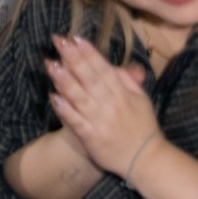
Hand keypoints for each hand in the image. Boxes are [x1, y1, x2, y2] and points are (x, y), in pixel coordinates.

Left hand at [46, 34, 160, 177]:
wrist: (146, 160)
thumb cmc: (142, 126)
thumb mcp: (141, 100)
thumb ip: (128, 80)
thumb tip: (123, 64)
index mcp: (122, 93)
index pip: (103, 69)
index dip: (89, 53)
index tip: (75, 38)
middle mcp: (110, 104)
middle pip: (90, 78)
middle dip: (73, 59)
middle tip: (58, 41)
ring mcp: (100, 120)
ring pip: (80, 98)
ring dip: (65, 81)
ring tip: (51, 64)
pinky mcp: (91, 137)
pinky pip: (76, 121)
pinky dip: (65, 110)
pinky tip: (53, 97)